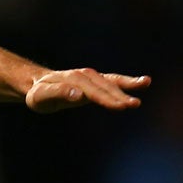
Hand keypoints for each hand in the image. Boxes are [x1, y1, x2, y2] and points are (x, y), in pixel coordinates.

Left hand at [25, 69, 149, 112]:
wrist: (36, 84)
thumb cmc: (38, 93)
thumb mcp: (41, 96)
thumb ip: (58, 93)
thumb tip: (77, 94)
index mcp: (72, 80)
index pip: (91, 92)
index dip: (105, 99)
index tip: (119, 106)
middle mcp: (83, 75)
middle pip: (104, 86)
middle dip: (119, 95)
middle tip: (134, 104)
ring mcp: (90, 77)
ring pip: (111, 81)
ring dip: (127, 85)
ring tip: (145, 83)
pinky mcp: (95, 81)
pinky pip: (112, 80)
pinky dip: (126, 81)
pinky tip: (142, 82)